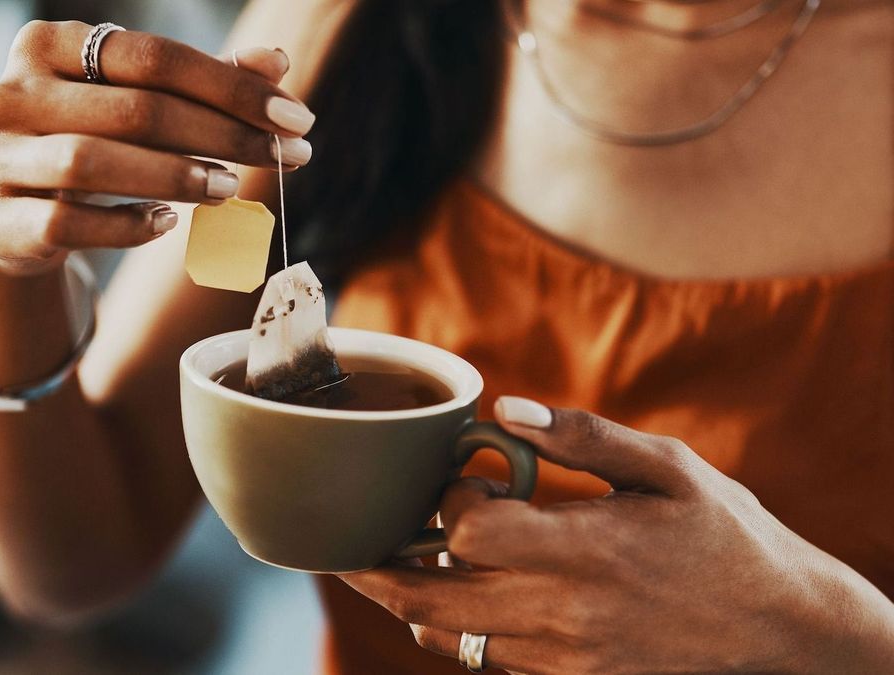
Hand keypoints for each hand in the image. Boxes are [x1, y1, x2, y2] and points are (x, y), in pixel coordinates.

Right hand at [0, 21, 313, 274]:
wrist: (6, 220)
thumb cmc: (84, 144)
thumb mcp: (133, 106)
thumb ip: (200, 83)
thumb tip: (277, 62)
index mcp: (47, 46)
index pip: (153, 57)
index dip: (231, 87)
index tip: (295, 118)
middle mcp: (11, 94)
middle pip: (133, 109)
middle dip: (220, 133)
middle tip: (280, 156)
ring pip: (93, 163)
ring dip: (174, 176)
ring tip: (229, 187)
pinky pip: (67, 222)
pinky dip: (125, 225)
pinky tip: (168, 223)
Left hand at [341, 397, 893, 673]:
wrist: (779, 629)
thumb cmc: (724, 535)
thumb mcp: (670, 468)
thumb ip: (584, 437)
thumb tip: (508, 409)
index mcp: (586, 547)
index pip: (467, 529)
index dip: (447, 499)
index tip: (464, 477)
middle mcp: (564, 610)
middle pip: (431, 598)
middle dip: (378, 569)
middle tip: (350, 546)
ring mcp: (564, 656)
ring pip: (450, 638)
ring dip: (412, 600)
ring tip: (395, 566)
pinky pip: (488, 662)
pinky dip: (456, 631)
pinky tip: (459, 598)